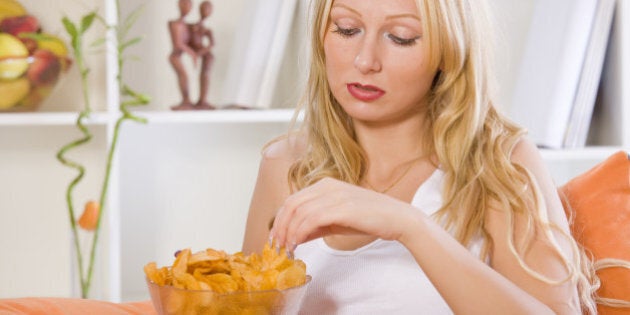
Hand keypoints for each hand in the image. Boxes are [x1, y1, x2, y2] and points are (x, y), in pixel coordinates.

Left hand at [269, 177, 418, 250]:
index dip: (280, 219)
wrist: (397, 218)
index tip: (276, 238)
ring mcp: (335, 195)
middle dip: (280, 226)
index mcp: (325, 185)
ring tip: (287, 249)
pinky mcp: (342, 207)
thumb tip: (294, 236)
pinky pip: (312, 219)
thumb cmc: (369, 219)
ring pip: (299, 212)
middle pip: (292, 204)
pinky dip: (300, 232)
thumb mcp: (337, 221)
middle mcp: (328, 186)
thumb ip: (316, 225)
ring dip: (288, 232)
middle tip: (277, 246)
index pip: (293, 200)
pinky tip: (298, 244)